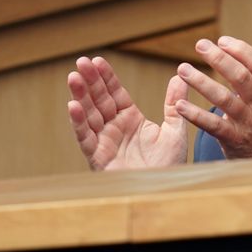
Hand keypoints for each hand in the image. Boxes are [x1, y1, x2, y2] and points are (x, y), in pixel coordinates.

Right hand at [67, 56, 188, 169]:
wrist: (165, 191)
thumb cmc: (169, 164)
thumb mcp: (175, 129)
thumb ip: (175, 103)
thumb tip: (179, 76)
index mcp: (131, 120)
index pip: (115, 94)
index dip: (106, 78)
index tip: (97, 60)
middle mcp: (114, 129)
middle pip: (99, 101)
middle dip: (89, 81)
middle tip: (81, 61)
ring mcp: (105, 142)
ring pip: (89, 115)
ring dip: (80, 96)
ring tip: (73, 77)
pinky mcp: (98, 158)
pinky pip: (86, 138)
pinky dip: (78, 123)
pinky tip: (72, 106)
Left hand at [173, 32, 251, 159]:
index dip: (240, 50)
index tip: (222, 40)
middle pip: (241, 78)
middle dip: (219, 59)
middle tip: (200, 45)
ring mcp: (247, 122)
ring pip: (224, 99)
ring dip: (202, 83)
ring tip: (182, 69)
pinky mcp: (234, 139)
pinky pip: (213, 126)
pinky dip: (195, 115)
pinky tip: (179, 105)